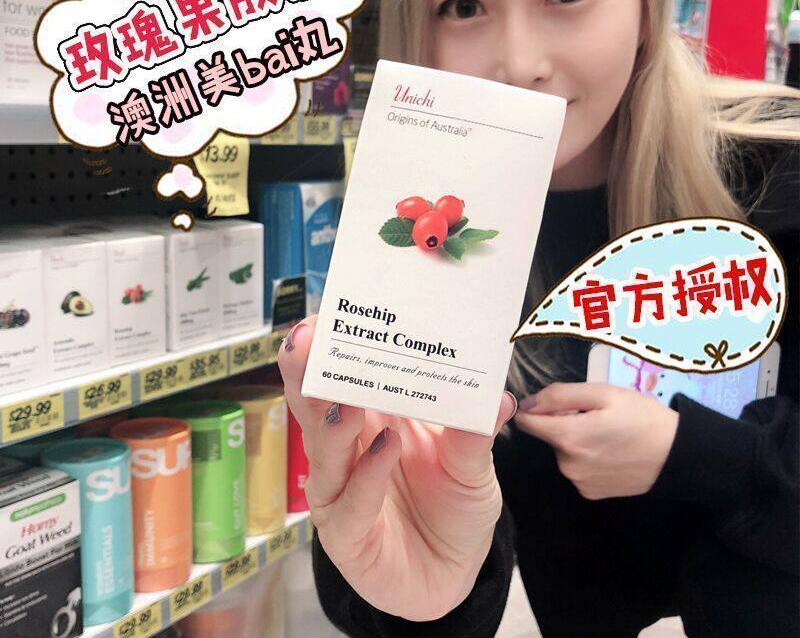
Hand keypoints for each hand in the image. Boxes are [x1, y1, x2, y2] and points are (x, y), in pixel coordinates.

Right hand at [278, 316, 517, 620]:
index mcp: (369, 416)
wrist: (452, 571)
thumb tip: (498, 395)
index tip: (325, 315)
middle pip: (312, 404)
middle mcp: (345, 449)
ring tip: (348, 399)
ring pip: (323, 451)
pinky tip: (385, 449)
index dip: (323, 345)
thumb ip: (475, 431)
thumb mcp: (472, 463)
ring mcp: (339, 491)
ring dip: (333, 420)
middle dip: (307, 370)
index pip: (335, 372)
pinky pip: (351, 503)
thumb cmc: (453, 504)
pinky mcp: (346, 535)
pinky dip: (367, 475)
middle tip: (307, 340)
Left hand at [513, 382, 677, 499]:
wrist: (678, 455)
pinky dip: (587, 457)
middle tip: (596, 414)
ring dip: (576, 439)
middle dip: (564, 421)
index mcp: (567, 437)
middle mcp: (567, 465)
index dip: (533, 407)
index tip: (549, 401)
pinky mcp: (591, 493)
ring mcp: (579, 482)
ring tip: (607, 432)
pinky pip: (577, 467)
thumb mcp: (601, 393)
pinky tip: (610, 451)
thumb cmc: (641, 417)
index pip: (526, 422)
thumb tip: (526, 403)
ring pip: (564, 450)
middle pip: (549, 434)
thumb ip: (558, 396)